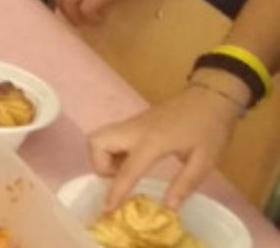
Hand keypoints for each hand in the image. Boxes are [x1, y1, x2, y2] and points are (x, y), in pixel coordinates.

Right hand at [89, 79, 243, 210]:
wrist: (211, 97)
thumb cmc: (210, 129)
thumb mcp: (205, 160)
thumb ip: (185, 184)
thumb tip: (168, 208)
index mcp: (152, 142)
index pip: (126, 170)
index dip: (115, 192)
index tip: (106, 210)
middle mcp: (134, 131)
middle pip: (96, 143)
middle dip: (99, 165)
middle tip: (119, 177)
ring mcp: (131, 124)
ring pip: (98, 138)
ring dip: (103, 157)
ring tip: (126, 169)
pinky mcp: (133, 122)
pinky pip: (110, 137)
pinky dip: (111, 151)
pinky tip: (133, 159)